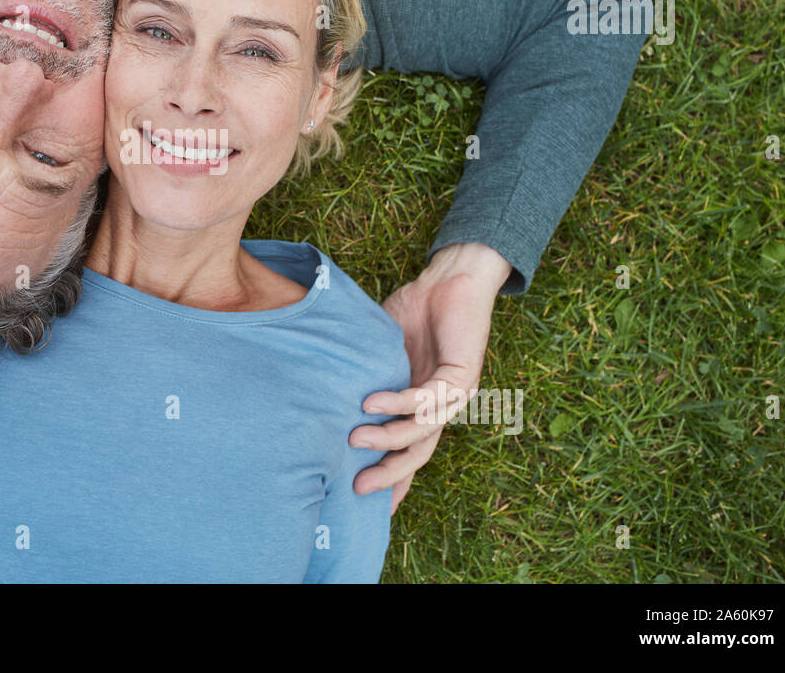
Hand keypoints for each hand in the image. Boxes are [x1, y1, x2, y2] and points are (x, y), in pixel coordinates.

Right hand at [350, 242, 510, 513]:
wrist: (452, 280)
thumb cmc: (416, 311)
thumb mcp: (382, 351)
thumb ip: (364, 375)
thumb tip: (323, 394)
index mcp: (421, 406)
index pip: (406, 451)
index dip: (390, 480)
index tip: (363, 505)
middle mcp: (440, 407)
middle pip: (417, 453)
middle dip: (389, 474)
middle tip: (358, 488)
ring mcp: (453, 395)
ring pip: (422, 430)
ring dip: (388, 438)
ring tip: (355, 439)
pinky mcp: (462, 376)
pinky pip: (427, 398)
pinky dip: (398, 403)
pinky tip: (372, 403)